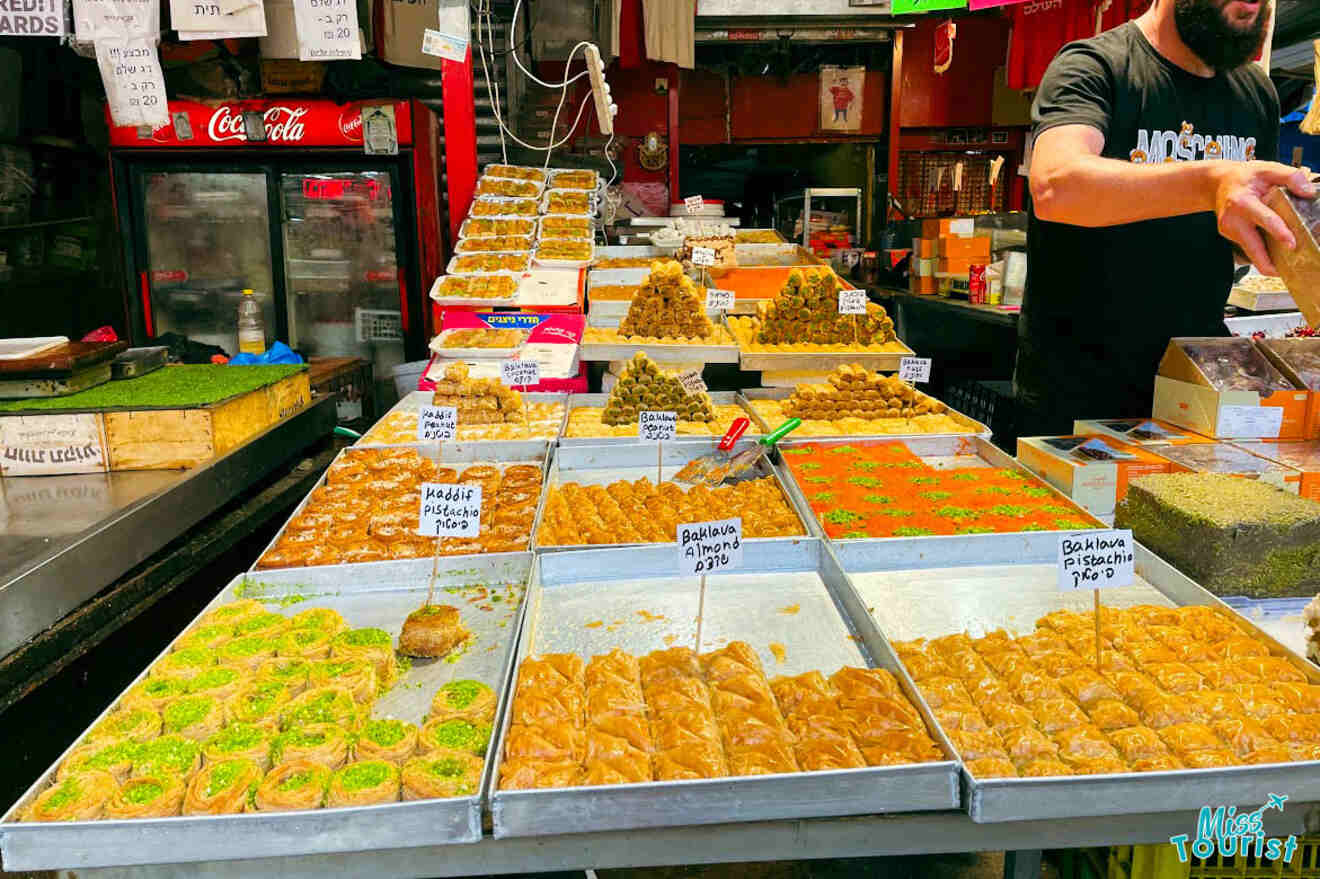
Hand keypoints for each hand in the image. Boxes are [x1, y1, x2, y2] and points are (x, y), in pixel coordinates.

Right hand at [1212, 161, 1315, 275]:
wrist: (1216, 182)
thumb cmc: (1243, 176)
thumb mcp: (1267, 168)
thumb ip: (1290, 176)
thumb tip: (1309, 192)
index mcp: (1242, 202)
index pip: (1264, 219)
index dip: (1278, 232)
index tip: (1291, 244)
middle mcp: (1232, 219)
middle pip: (1252, 248)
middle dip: (1267, 263)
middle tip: (1283, 272)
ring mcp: (1228, 230)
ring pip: (1250, 251)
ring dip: (1266, 258)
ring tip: (1282, 264)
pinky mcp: (1228, 235)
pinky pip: (1247, 246)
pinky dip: (1260, 250)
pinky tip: (1271, 249)